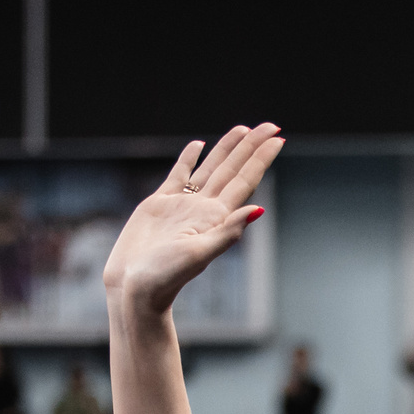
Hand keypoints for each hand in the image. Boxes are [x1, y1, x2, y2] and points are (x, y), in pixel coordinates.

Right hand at [102, 125, 284, 330]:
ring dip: (227, 149)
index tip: (279, 138)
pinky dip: (189, 158)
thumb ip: (227, 232)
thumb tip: (259, 209)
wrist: (133, 288)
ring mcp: (183, 205)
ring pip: (210, 168)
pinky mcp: (160, 204)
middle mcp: (204, 209)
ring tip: (243, 129)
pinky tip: (198, 145)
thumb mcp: (199, 254)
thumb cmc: (165, 277)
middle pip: (233, 169)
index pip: (245, 180)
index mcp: (216, 218)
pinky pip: (179, 175)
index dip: (262, 159)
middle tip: (271, 125)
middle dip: (252, 147)